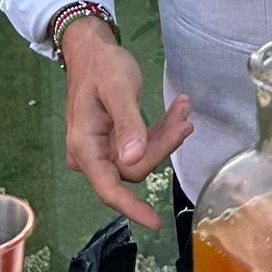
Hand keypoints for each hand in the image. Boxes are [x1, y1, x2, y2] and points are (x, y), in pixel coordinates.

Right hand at [59, 15, 194, 230]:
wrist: (90, 49)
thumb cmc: (101, 65)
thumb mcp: (118, 89)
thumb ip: (128, 124)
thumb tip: (134, 160)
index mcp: (85, 147)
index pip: (110, 188)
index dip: (132, 208)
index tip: (155, 222)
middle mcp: (91, 154)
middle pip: (133, 168)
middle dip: (162, 146)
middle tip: (185, 119)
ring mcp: (103, 149)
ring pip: (141, 157)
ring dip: (165, 136)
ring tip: (184, 109)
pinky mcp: (115, 141)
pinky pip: (141, 145)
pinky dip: (161, 130)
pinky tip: (177, 111)